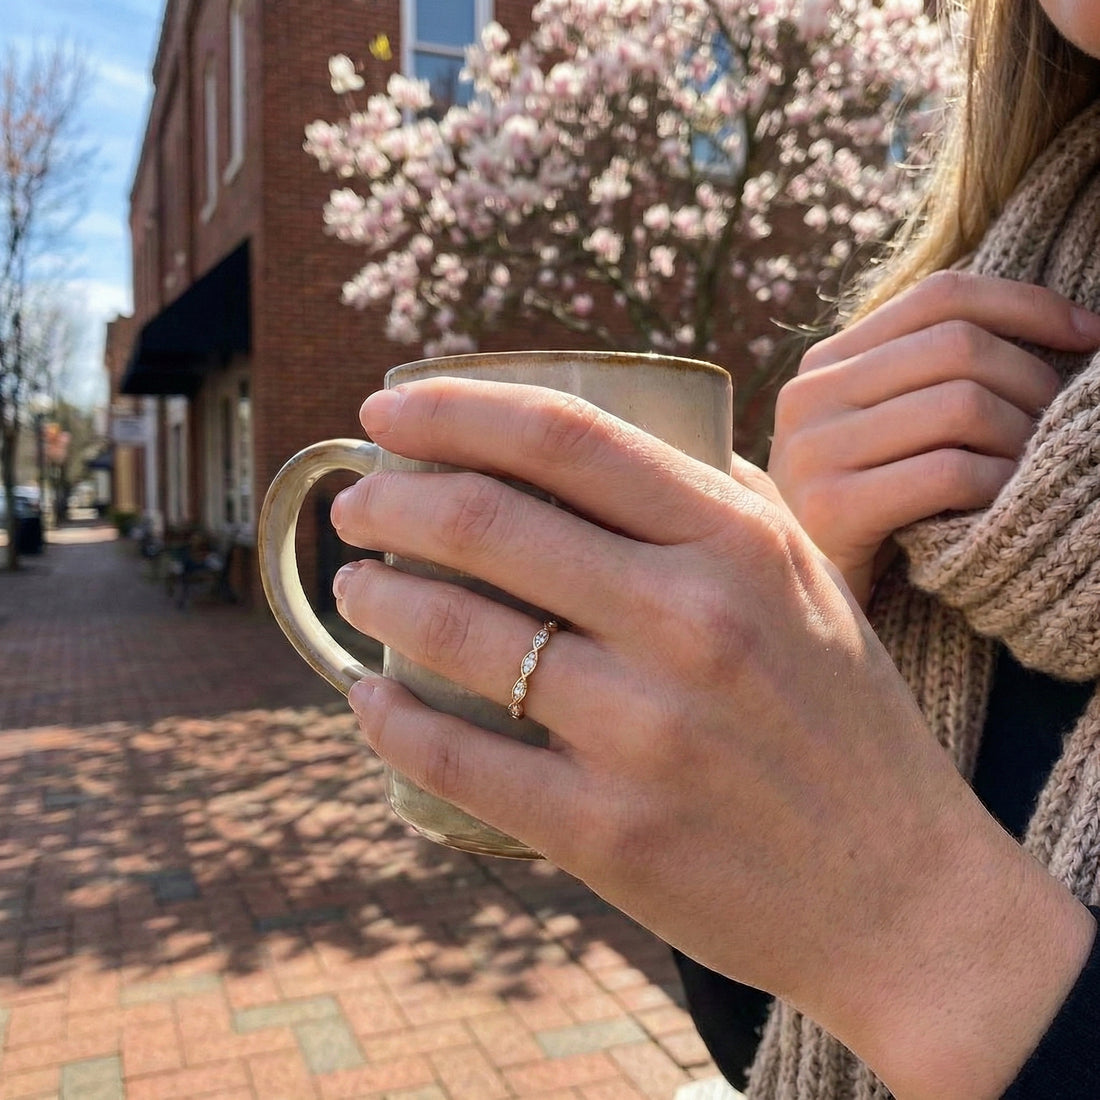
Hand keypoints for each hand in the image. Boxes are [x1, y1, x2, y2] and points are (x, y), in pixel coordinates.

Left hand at [331, 377, 1093, 1098]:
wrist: (900, 895)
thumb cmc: (842, 724)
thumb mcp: (806, 583)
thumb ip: (717, 503)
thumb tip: (604, 448)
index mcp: (739, 544)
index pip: (565, 438)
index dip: (454, 410)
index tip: (384, 413)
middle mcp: (690, 622)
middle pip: (487, 521)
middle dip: (389, 500)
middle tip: (355, 505)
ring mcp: (645, 731)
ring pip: (455, 631)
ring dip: (376, 594)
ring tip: (355, 586)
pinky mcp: (607, 832)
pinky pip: (457, 760)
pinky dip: (388, 720)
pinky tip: (365, 698)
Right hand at [768, 272, 1099, 605]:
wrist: (800, 599)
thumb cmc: (869, 513)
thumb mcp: (887, 431)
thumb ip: (930, 378)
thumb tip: (1059, 325)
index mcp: (825, 363)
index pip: (940, 296)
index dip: (1027, 304)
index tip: (1090, 333)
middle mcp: (809, 395)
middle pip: (957, 346)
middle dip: (1033, 381)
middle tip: (1059, 424)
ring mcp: (813, 449)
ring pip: (961, 406)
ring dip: (1020, 440)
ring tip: (1027, 471)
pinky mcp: (831, 507)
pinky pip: (948, 473)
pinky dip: (995, 485)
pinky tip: (998, 504)